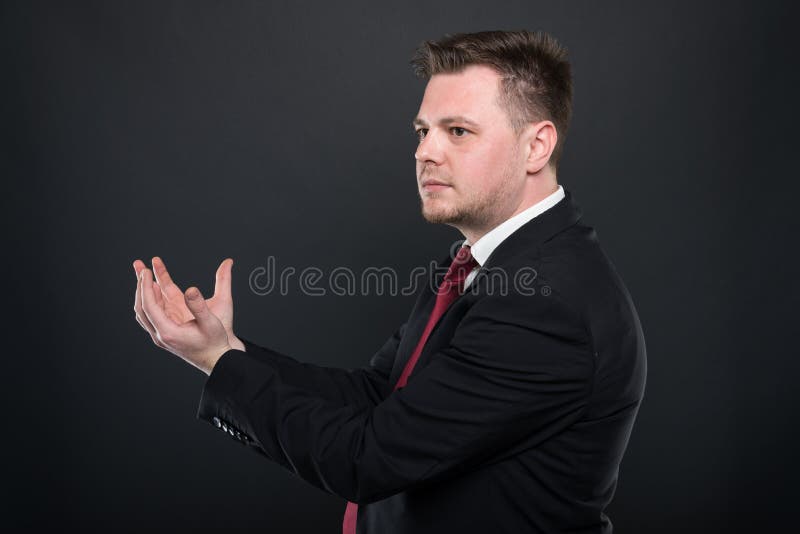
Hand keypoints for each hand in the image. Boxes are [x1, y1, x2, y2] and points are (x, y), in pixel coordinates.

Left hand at [132, 259, 233, 374]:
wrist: (217, 359)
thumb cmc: (215, 342)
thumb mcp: (211, 322)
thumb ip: (199, 306)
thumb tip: (191, 289)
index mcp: (168, 332)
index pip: (149, 306)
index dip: (145, 287)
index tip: (146, 271)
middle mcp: (161, 335)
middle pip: (142, 307)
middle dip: (141, 285)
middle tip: (141, 267)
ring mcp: (162, 335)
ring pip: (146, 310)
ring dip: (145, 291)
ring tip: (145, 273)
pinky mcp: (166, 332)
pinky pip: (154, 314)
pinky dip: (153, 298)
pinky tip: (156, 287)